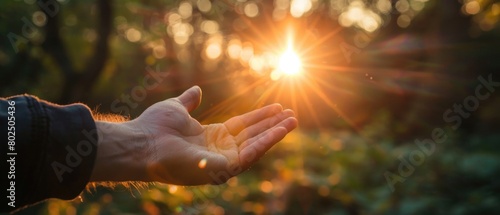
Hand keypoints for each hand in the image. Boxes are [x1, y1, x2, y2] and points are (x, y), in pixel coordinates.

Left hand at [90, 86, 296, 184]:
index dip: (260, 117)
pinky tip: (279, 131)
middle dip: (272, 126)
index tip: (277, 107)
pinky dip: (265, 143)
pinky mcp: (221, 169)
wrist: (141, 141)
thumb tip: (196, 89)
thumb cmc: (154, 126)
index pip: (242, 126)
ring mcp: (220, 162)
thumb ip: (189, 101)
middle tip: (293, 116)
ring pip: (255, 147)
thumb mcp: (177, 108)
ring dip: (274, 135)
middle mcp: (219, 151)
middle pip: (253, 136)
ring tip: (293, 122)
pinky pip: (248, 156)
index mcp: (211, 137)